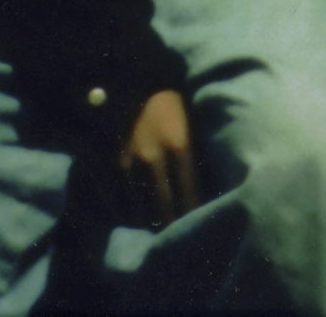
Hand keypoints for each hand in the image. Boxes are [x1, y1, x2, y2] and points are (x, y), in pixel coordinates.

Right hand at [118, 89, 200, 228]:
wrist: (134, 87)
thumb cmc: (174, 109)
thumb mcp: (193, 128)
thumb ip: (202, 160)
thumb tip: (216, 195)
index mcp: (179, 147)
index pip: (190, 199)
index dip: (196, 219)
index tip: (202, 228)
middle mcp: (152, 159)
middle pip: (164, 212)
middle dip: (174, 228)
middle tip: (181, 237)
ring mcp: (127, 165)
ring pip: (140, 215)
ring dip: (151, 226)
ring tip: (162, 232)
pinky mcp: (110, 169)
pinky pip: (120, 207)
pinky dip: (130, 218)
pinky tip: (141, 219)